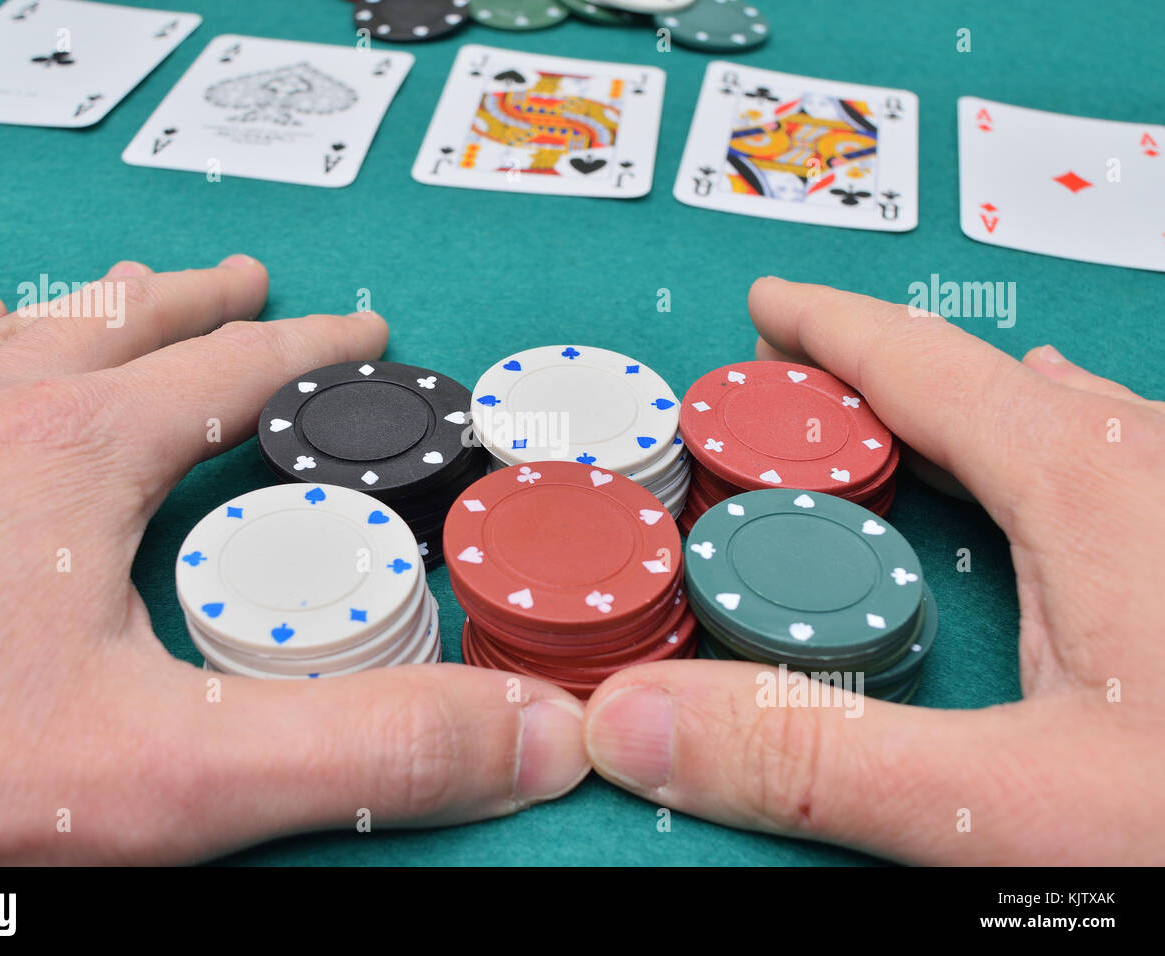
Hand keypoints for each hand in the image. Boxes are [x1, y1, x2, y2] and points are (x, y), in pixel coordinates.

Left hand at [0, 257, 586, 863]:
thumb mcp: (168, 773)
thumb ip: (360, 750)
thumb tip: (526, 735)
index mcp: (80, 449)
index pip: (236, 373)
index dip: (315, 352)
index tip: (358, 333)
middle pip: (122, 319)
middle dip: (200, 302)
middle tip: (246, 283)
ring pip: (10, 327)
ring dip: (83, 309)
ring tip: (116, 300)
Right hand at [582, 276, 1164, 863]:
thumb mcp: (1020, 808)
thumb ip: (820, 761)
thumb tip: (639, 722)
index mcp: (1097, 489)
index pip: (928, 368)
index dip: (833, 330)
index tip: (770, 306)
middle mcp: (1158, 473)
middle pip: (1000, 388)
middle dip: (892, 380)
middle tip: (811, 404)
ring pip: (1082, 423)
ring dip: (985, 418)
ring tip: (925, 430)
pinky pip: (1130, 465)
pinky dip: (1062, 460)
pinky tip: (1076, 506)